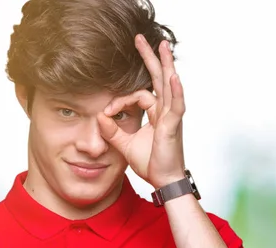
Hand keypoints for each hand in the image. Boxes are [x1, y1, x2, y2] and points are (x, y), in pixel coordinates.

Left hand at [97, 34, 185, 188]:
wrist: (163, 180)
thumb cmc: (151, 163)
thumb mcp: (125, 144)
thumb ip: (112, 131)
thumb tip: (99, 117)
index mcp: (156, 114)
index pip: (139, 95)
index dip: (120, 99)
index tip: (107, 111)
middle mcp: (165, 112)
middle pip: (158, 79)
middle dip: (150, 58)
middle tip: (141, 39)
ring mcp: (171, 117)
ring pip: (169, 85)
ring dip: (165, 65)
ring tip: (163, 47)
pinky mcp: (173, 126)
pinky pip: (176, 105)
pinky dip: (176, 90)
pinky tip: (173, 77)